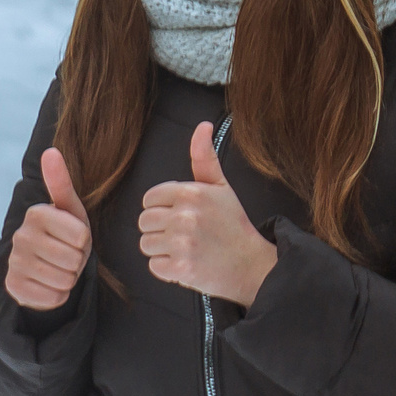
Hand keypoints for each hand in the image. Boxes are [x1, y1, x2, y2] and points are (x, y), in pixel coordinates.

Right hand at [5, 147, 92, 310]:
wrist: (44, 269)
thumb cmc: (64, 235)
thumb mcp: (69, 209)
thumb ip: (61, 182)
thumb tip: (50, 150)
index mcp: (36, 213)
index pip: (82, 235)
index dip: (85, 241)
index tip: (74, 238)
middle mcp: (20, 236)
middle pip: (73, 258)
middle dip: (77, 261)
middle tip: (66, 256)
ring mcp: (14, 262)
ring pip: (64, 279)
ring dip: (69, 278)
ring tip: (59, 268)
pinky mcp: (13, 287)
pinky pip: (54, 297)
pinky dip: (58, 295)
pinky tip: (49, 284)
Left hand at [137, 121, 278, 306]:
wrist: (251, 264)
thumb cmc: (233, 224)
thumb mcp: (220, 186)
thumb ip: (204, 157)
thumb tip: (202, 125)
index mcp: (191, 192)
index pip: (149, 199)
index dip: (163, 208)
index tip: (181, 215)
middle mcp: (185, 216)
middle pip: (144, 222)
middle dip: (160, 229)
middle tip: (184, 234)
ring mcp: (182, 244)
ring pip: (146, 244)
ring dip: (162, 250)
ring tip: (185, 249)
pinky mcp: (181, 269)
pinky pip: (154, 266)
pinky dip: (167, 269)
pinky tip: (186, 263)